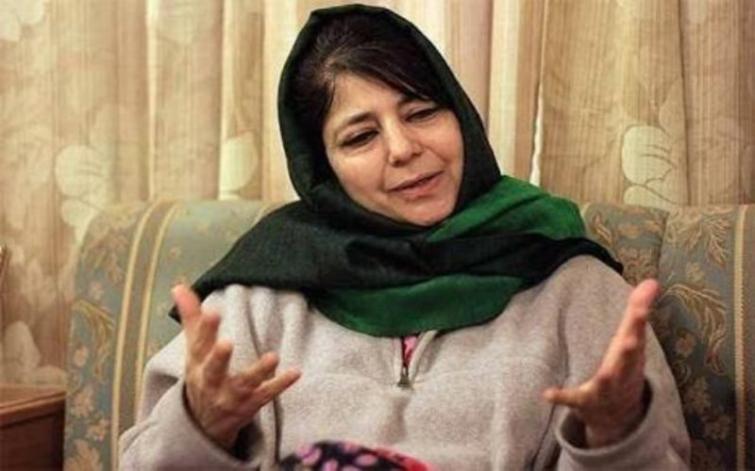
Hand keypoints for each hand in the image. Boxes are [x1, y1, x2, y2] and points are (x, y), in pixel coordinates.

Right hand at [172, 284, 300, 449]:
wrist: (203, 425)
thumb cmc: (202, 375)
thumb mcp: (194, 349)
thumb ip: (191, 317)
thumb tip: (179, 286)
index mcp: (197, 363)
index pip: (199, 344)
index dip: (205, 328)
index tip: (212, 310)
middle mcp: (211, 381)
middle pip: (213, 369)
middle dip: (219, 357)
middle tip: (227, 343)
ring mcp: (231, 395)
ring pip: (243, 384)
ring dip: (258, 372)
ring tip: (273, 357)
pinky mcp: (250, 404)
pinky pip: (265, 395)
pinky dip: (279, 385)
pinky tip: (295, 372)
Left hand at [543, 279, 658, 447]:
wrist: (622, 414)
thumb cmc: (627, 367)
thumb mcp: (632, 339)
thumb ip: (637, 309)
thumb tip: (652, 281)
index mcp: (631, 353)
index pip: (637, 334)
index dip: (639, 321)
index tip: (641, 309)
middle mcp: (623, 371)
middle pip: (628, 361)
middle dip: (631, 351)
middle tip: (632, 340)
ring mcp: (606, 388)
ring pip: (607, 383)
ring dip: (606, 378)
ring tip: (605, 374)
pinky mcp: (587, 401)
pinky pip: (574, 399)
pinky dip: (562, 397)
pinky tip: (548, 394)